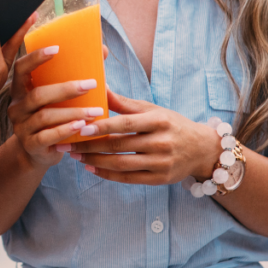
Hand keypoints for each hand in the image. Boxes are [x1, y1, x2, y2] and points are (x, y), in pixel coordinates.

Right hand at [6, 45, 101, 169]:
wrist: (37, 152)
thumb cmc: (52, 118)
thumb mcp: (57, 98)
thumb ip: (74, 75)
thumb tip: (102, 50)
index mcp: (20, 89)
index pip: (21, 68)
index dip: (35, 57)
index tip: (57, 49)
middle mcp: (16, 106)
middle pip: (38, 94)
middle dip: (66, 89)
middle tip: (91, 85)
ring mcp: (21, 127)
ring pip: (45, 116)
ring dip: (73, 113)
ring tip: (96, 111)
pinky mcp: (30, 144)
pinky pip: (47, 136)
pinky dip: (66, 130)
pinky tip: (82, 126)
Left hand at [64, 89, 220, 184]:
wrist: (202, 149)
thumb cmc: (170, 124)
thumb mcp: (151, 109)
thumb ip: (124, 103)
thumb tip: (98, 87)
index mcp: (159, 121)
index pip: (125, 124)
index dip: (102, 126)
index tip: (80, 127)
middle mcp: (162, 142)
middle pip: (119, 146)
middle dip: (89, 146)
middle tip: (66, 143)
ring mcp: (162, 163)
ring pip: (121, 164)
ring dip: (94, 161)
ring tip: (75, 156)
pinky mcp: (160, 179)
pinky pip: (129, 178)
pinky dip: (107, 174)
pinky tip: (91, 168)